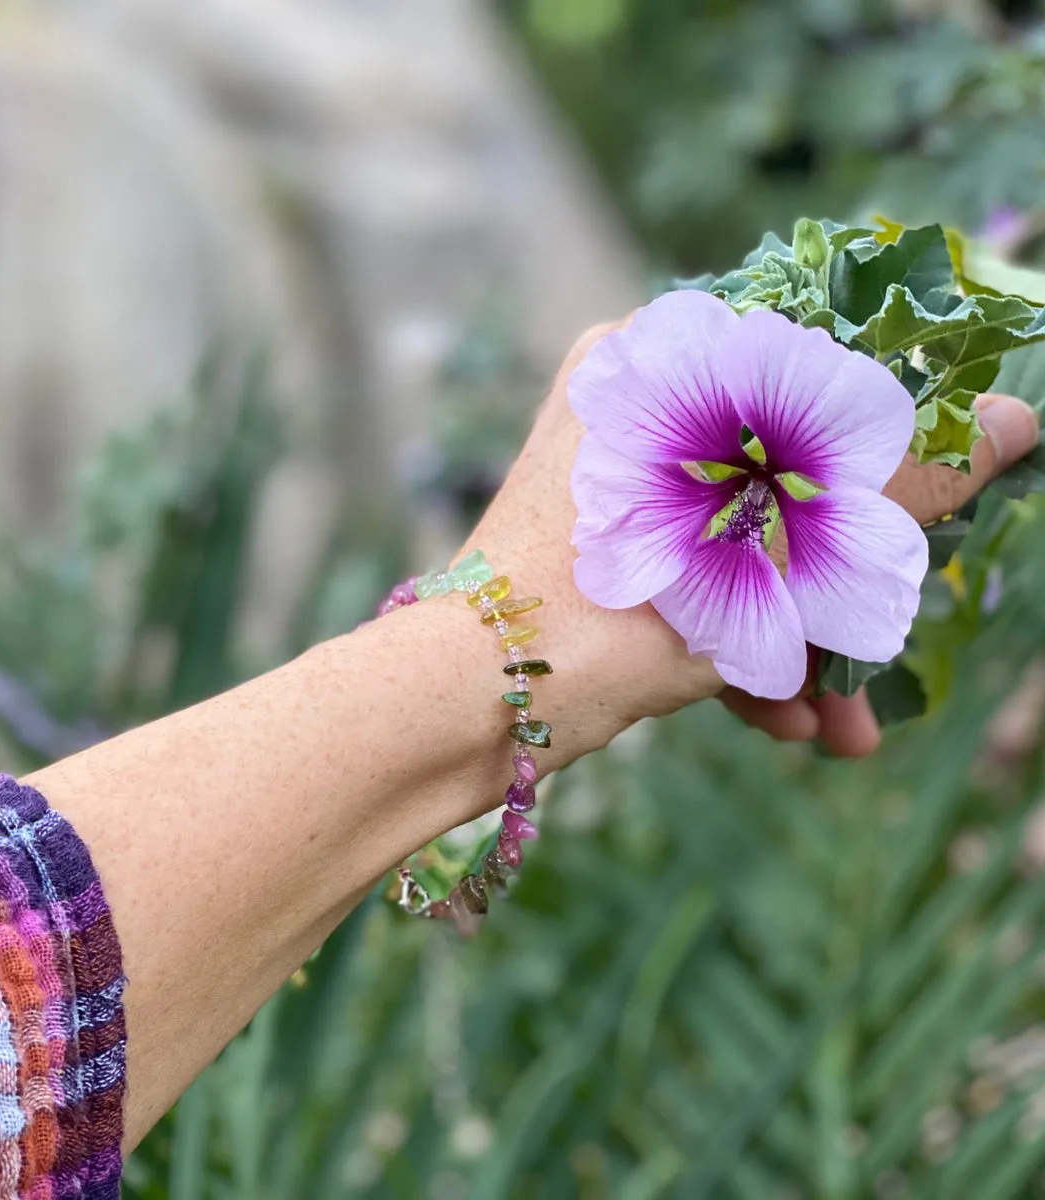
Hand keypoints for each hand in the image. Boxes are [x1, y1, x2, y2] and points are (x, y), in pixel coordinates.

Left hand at [467, 321, 1040, 761]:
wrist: (475, 699)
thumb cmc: (630, 605)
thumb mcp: (788, 544)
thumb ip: (903, 479)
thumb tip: (1013, 421)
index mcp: (671, 359)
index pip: (814, 373)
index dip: (887, 446)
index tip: (924, 517)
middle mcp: (636, 408)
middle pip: (782, 476)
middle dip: (843, 580)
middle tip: (891, 645)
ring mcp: (615, 485)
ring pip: (739, 540)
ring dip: (799, 636)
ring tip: (846, 727)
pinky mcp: (603, 553)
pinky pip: (689, 577)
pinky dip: (736, 643)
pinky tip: (788, 723)